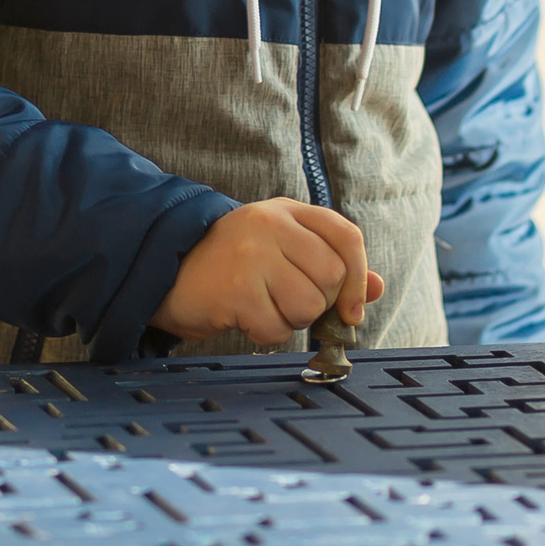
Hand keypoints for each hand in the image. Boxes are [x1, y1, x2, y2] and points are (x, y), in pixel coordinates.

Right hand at [152, 198, 383, 345]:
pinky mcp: (236, 290)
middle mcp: (270, 225)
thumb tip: (377, 287)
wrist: (167, 269)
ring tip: (264, 306)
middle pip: (330, 278)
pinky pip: (276, 329)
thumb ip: (330, 264)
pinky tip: (245, 317)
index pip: (346, 237)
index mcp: (287, 211)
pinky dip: (266, 333)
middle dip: (317, 304)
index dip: (358, 278)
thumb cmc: (232, 263)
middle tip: (285, 300)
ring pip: (307, 307)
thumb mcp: (283, 249)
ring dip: (291, 320)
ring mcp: (251, 255)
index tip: (352, 310)